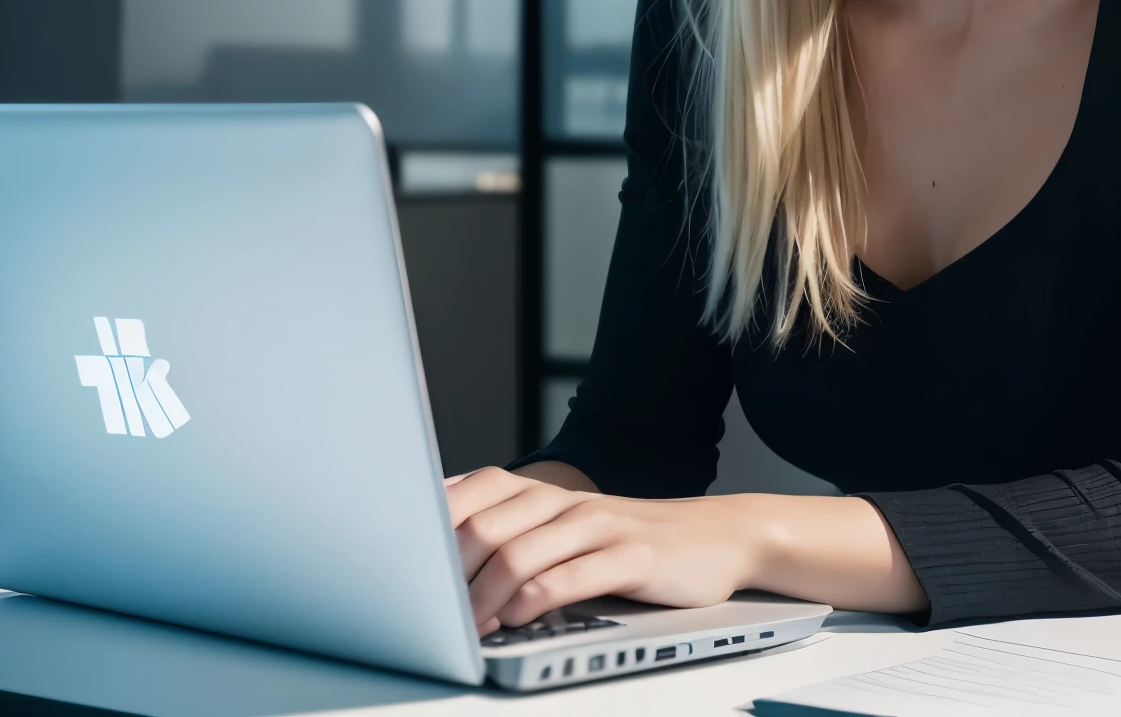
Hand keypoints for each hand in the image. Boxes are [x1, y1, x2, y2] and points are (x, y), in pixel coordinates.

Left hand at [445, 467, 762, 633]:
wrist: (720, 536)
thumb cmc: (631, 543)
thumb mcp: (570, 531)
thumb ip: (514, 536)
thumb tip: (439, 563)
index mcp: (544, 492)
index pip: (470, 491)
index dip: (429, 524)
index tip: (400, 565)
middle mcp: (567, 501)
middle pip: (486, 524)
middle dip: (446, 573)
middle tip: (424, 614)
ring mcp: (601, 525)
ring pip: (522, 551)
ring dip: (482, 594)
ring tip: (463, 629)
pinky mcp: (633, 556)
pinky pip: (573, 575)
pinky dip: (536, 600)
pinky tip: (518, 618)